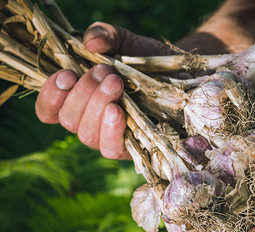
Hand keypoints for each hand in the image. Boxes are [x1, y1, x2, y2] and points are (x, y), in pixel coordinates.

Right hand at [35, 22, 171, 158]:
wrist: (181, 74)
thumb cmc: (145, 61)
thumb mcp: (124, 41)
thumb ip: (105, 35)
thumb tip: (91, 41)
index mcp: (79, 101)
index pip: (50, 110)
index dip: (50, 96)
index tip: (66, 75)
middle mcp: (90, 122)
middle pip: (69, 120)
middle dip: (84, 93)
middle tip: (105, 72)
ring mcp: (110, 137)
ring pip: (87, 135)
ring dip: (97, 107)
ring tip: (115, 83)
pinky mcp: (131, 149)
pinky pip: (111, 148)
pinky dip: (111, 130)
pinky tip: (117, 110)